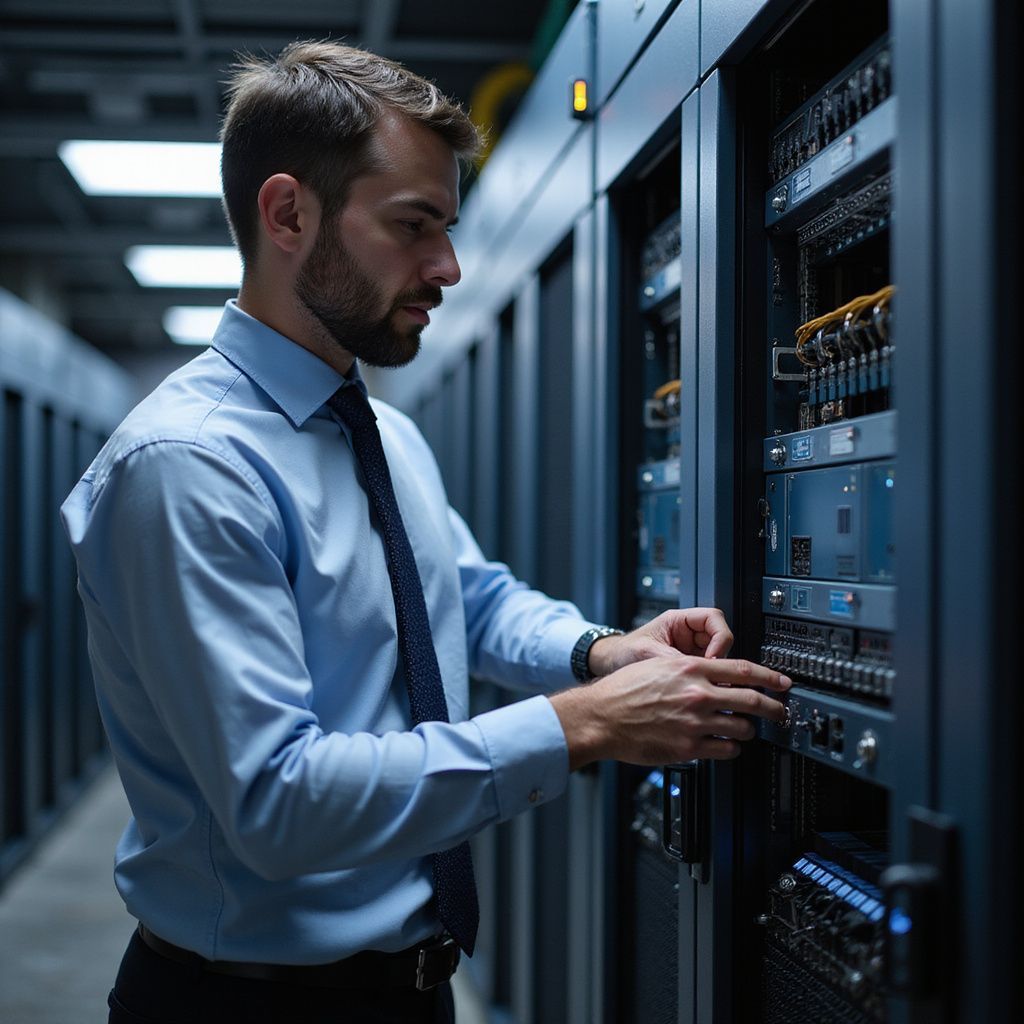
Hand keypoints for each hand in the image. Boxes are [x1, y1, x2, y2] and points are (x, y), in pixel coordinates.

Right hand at [549, 654, 789, 768]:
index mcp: (690, 668)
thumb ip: (690, 668)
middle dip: (773, 708)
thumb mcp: (659, 665)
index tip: (783, 683)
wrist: (601, 716)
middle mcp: (696, 694)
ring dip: (749, 730)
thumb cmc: (623, 690)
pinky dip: (732, 748)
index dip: (770, 677)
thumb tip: (716, 672)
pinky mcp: (688, 748)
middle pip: (752, 700)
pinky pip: (725, 750)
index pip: (743, 669)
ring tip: (746, 730)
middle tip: (781, 712)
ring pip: (742, 728)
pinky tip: (727, 745)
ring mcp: (694, 722)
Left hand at [586, 608, 733, 676]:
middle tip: (711, 676)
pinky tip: (695, 691)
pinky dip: (706, 683)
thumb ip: (669, 659)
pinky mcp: (689, 670)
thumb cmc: (623, 651)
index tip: (713, 657)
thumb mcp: (645, 652)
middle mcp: (689, 635)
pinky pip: (707, 674)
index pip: (714, 618)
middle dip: (719, 658)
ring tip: (699, 685)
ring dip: (713, 673)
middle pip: (721, 640)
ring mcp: (691, 652)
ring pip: (718, 659)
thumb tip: (693, 671)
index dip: (720, 637)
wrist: (611, 665)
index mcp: (679, 621)